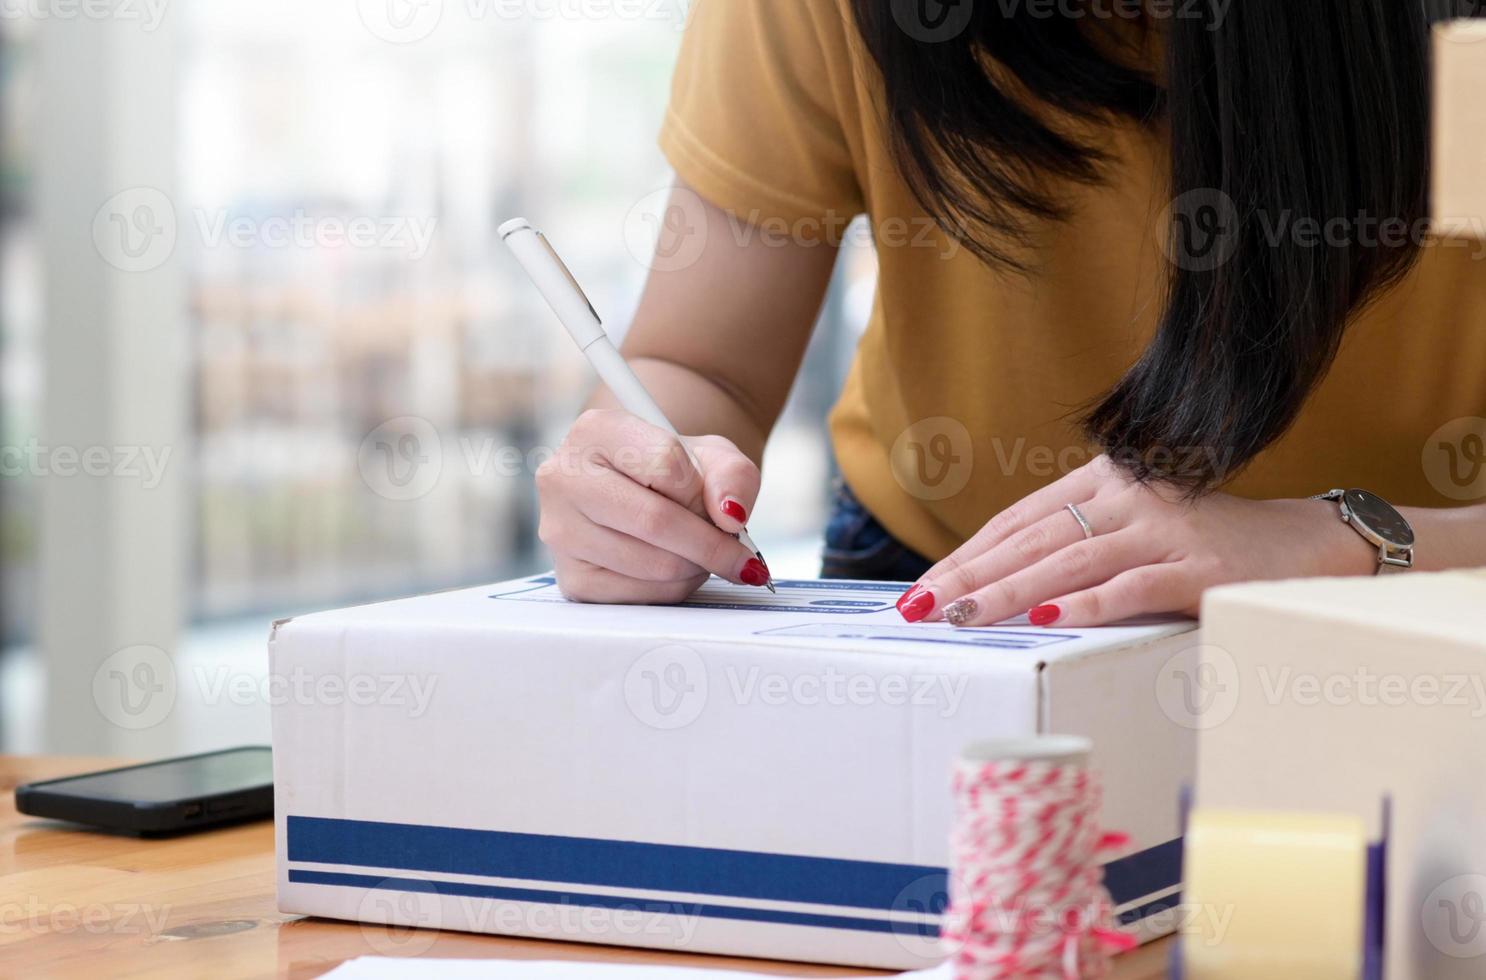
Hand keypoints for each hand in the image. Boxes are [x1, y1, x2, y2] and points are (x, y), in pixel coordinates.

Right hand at [537, 409, 768, 603]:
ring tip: (701, 553)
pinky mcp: (572, 579)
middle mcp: (564, 478)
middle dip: (710, 544)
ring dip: (696, 567)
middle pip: (655, 520)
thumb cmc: (672, 471)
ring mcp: (560, 532)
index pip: (666, 463)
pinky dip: (675, 589)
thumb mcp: (711, 456)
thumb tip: (732, 517)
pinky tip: (676, 568)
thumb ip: (733, 475)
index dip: (704, 494)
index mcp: (595, 431)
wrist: (639, 492)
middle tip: (738, 555)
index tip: (724, 510)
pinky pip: (641, 596)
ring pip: (653, 564)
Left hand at [897, 455, 1374, 627]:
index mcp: (1104, 481)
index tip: (922, 587)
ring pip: (1069, 562)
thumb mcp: (1135, 528)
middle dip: (969, 577)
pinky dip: (1087, 604)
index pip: (1018, 521)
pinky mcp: (1197, 568)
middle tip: (920, 607)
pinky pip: (1131, 586)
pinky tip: (1047, 619)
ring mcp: (1163, 529)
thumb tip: (998, 581)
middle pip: (1031, 539)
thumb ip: (1078, 541)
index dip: (966, 554)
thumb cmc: (1206, 545)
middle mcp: (1128, 496)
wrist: (1305, 545)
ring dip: (1010, 592)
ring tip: (962, 617)